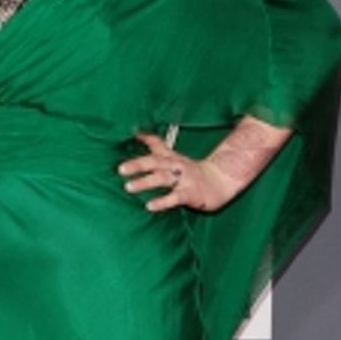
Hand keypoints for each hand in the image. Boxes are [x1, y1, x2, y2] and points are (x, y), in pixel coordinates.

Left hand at [117, 130, 239, 213]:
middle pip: (156, 162)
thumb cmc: (191, 171)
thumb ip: (157, 146)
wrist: (220, 182)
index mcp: (171, 158)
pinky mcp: (190, 194)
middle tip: (121, 169)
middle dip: (138, 165)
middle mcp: (176, 166)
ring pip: (163, 179)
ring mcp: (183, 179)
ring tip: (129, 187)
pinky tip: (150, 206)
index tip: (130, 134)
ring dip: (145, 182)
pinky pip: (175, 198)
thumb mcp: (174, 156)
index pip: (157, 145)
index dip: (145, 139)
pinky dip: (162, 201)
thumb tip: (138, 133)